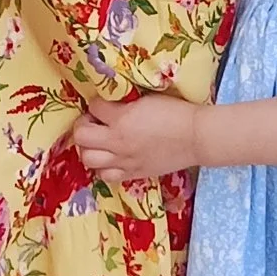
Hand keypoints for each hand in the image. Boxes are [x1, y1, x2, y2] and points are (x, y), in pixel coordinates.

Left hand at [74, 95, 208, 180]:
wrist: (195, 137)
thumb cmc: (176, 112)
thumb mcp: (148, 99)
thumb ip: (126, 103)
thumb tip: (112, 102)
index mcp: (122, 119)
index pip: (93, 106)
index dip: (96, 102)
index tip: (103, 103)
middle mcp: (117, 142)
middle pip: (81, 137)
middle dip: (83, 126)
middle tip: (94, 122)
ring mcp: (123, 161)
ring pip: (88, 159)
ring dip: (90, 148)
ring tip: (100, 142)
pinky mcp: (132, 174)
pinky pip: (105, 176)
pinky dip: (104, 167)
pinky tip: (112, 158)